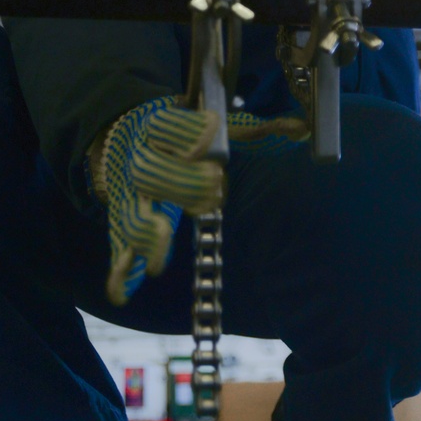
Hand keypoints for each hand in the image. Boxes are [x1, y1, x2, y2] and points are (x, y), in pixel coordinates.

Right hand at [95, 100, 309, 304]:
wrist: (121, 138)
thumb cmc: (181, 136)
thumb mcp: (212, 126)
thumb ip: (254, 130)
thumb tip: (301, 129)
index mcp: (159, 127)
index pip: (169, 126)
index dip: (192, 133)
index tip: (212, 134)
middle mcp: (138, 159)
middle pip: (149, 170)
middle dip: (181, 181)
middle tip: (213, 189)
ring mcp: (127, 194)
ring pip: (132, 213)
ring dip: (149, 231)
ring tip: (163, 246)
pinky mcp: (122, 224)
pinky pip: (119, 251)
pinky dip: (121, 274)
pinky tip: (125, 294)